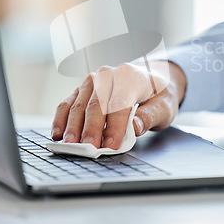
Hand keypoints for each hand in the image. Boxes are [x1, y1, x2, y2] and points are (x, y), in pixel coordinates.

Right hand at [51, 61, 186, 149]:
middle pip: (96, 104)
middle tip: (88, 148)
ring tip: (71, 145)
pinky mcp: (83, 89)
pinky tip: (58, 133)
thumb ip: (150, 116)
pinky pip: (68, 103)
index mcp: (131, 77)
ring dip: (73, 126)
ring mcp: (93, 81)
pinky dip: (61, 118)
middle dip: (91, 128)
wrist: (151, 78)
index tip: (111, 145)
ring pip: (79, 104)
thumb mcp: (164, 106)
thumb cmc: (157, 94)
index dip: (115, 126)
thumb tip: (134, 127)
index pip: (120, 103)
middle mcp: (109, 75)